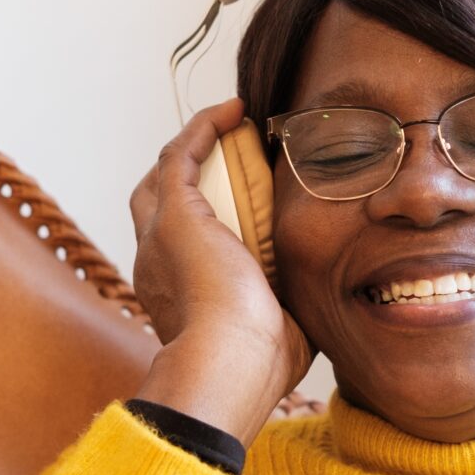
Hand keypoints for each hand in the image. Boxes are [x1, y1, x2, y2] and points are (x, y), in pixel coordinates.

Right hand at [127, 97, 313, 439]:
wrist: (232, 363)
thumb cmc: (259, 363)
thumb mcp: (277, 331)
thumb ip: (287, 312)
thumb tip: (318, 307)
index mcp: (177, 295)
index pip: (180, 244)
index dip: (205, 215)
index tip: (242, 196)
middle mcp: (157, 263)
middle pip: (157, 201)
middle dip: (190, 174)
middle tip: (231, 153)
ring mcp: (159, 236)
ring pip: (165, 175)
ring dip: (197, 145)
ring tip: (233, 124)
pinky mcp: (176, 213)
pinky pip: (183, 154)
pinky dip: (205, 129)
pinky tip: (234, 112)